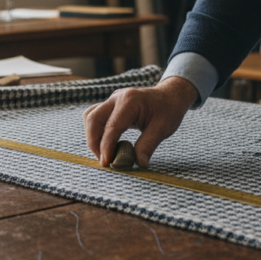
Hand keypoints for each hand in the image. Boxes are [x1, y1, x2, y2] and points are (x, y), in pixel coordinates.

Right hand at [83, 77, 198, 167]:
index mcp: (130, 101)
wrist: (170, 96)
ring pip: (90, 117)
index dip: (106, 146)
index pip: (112, 126)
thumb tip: (139, 163)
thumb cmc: (168, 110)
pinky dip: (96, 132)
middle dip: (94, 142)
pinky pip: (94, 117)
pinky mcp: (110, 106)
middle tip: (104, 160)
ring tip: (104, 154)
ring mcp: (111, 100)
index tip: (106, 162)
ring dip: (92, 137)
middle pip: (93, 119)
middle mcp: (117, 98)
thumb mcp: (162, 128)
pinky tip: (106, 144)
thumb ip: (148, 145)